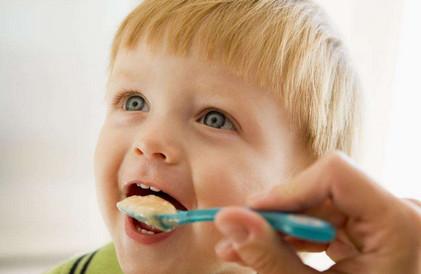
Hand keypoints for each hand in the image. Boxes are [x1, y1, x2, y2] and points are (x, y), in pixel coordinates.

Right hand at [214, 151, 420, 273]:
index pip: (335, 174)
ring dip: (281, 228)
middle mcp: (399, 211)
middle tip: (237, 234)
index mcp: (401, 223)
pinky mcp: (373, 231)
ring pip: (319, 205)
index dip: (288, 190)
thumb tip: (229, 219)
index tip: (252, 212)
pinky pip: (327, 221)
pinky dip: (298, 236)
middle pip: (322, 190)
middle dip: (277, 214)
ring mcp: (386, 220)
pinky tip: (272, 250)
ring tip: (244, 249)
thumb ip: (271, 257)